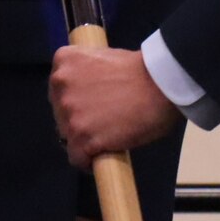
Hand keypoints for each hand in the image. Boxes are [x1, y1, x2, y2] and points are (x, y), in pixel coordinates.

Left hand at [50, 44, 180, 170]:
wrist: (161, 85)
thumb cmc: (141, 71)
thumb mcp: (104, 59)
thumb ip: (87, 75)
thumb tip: (86, 95)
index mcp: (64, 61)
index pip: (58, 89)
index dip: (75, 100)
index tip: (91, 106)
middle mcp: (60, 84)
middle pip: (60, 113)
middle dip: (78, 119)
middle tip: (103, 121)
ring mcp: (69, 112)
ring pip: (68, 137)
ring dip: (84, 139)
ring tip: (108, 137)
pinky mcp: (81, 138)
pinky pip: (77, 158)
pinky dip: (88, 161)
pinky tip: (103, 155)